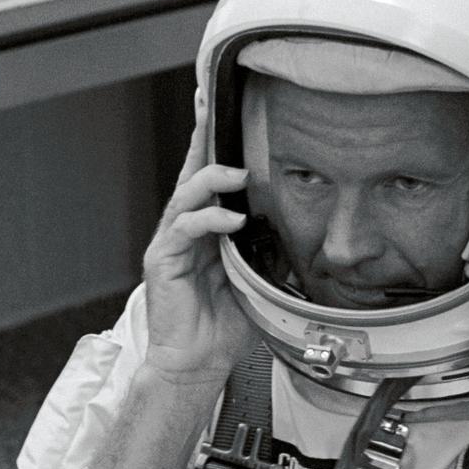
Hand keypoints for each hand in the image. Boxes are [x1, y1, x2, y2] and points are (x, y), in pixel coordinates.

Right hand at [142, 98, 256, 383]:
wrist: (196, 364)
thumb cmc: (224, 326)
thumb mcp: (261, 280)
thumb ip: (274, 251)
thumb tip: (305, 229)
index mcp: (208, 229)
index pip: (213, 178)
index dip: (217, 144)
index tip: (224, 108)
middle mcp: (186, 229)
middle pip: (193, 172)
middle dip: (202, 136)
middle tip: (211, 104)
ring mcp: (172, 242)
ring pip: (186, 194)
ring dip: (213, 179)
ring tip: (238, 174)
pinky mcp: (163, 260)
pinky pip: (184, 228)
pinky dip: (208, 219)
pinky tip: (230, 218)